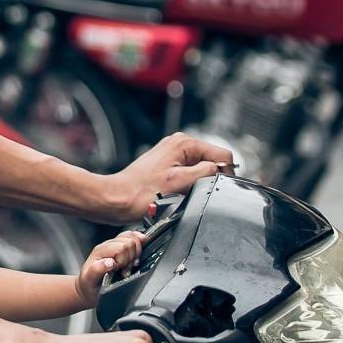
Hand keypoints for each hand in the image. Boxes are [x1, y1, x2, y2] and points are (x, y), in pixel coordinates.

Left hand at [76, 230, 146, 306]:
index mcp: (101, 251)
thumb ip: (98, 269)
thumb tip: (110, 262)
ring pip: (132, 239)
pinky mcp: (120, 248)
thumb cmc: (89, 283)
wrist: (87, 286)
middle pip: (129, 242)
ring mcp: (114, 246)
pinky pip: (132, 238)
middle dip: (131, 258)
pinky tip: (135, 254)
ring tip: (128, 267)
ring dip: (135, 254)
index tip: (121, 270)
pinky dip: (138, 244)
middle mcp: (107, 246)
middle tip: (124, 270)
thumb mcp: (90, 279)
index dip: (125, 260)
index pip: (122, 247)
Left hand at [103, 133, 234, 221]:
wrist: (117, 199)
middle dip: (208, 179)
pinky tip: (173, 192)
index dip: (225, 174)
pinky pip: (189, 175)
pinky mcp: (167, 165)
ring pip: (201, 170)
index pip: (223, 155)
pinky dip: (186, 185)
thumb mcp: (180, 182)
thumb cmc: (140, 194)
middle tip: (190, 192)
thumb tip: (220, 169)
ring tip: (178, 192)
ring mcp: (172, 154)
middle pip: (212, 162)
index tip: (213, 188)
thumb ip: (206, 172)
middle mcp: (179, 144)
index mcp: (184, 143)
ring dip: (196, 183)